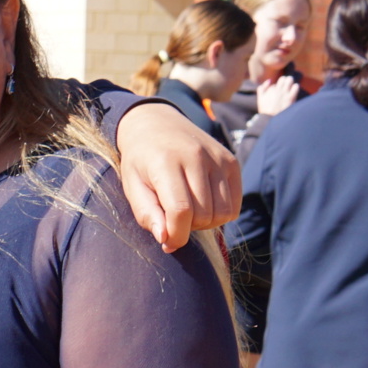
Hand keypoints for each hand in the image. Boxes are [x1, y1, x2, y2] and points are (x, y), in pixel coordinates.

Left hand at [112, 100, 238, 249]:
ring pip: (223, 212)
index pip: (181, 210)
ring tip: (188, 211)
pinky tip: (203, 204)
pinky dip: (221, 213)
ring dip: (206, 222)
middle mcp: (197, 157)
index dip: (177, 235)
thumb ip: (146, 214)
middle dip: (188, 227)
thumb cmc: (140, 161)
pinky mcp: (232, 162)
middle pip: (204, 215)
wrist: (156, 124)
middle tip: (173, 218)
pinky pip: (235, 204)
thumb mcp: (132, 186)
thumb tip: (167, 239)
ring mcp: (218, 158)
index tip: (168, 242)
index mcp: (166, 163)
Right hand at [257, 72, 301, 117]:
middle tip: (285, 85)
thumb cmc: (266, 109)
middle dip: (284, 80)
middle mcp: (278, 90)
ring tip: (290, 85)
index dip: (276, 86)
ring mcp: (285, 93)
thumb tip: (270, 80)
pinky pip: (296, 87)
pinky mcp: (291, 97)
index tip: (277, 90)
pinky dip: (295, 86)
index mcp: (270, 90)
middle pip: (283, 78)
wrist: (271, 118)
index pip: (275, 83)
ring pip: (290, 80)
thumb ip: (262, 88)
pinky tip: (294, 89)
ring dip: (290, 81)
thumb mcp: (260, 98)